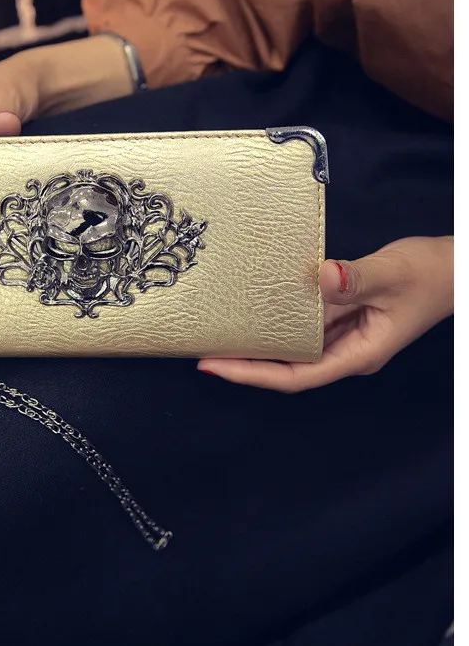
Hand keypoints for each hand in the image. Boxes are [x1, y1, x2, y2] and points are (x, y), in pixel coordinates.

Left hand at [198, 236, 453, 391]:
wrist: (457, 269)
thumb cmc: (431, 274)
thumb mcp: (391, 273)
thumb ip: (355, 277)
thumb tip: (320, 277)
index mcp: (359, 353)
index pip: (297, 376)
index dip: (253, 375)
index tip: (214, 366)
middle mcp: (348, 350)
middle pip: (289, 367)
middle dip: (246, 363)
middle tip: (201, 349)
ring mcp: (347, 335)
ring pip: (295, 346)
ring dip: (260, 342)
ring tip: (218, 332)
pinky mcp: (346, 315)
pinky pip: (307, 322)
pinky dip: (280, 317)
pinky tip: (255, 307)